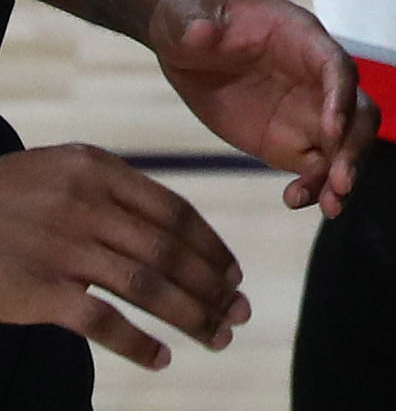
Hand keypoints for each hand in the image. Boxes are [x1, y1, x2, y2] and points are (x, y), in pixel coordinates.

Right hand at [0, 144, 248, 368]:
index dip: (210, 247)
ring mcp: (61, 247)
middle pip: (170, 251)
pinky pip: (101, 320)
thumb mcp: (58, 173)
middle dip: (213, 286)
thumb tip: (175, 232)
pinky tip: (160, 357)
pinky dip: (137, 341)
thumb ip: (112, 192)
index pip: (175, 212)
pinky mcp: (36, 290)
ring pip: (148, 284)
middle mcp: (86, 204)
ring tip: (217, 336)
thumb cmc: (2, 200)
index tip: (234, 274)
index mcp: (98, 169)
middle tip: (239, 313)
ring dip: (191, 314)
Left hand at [149, 0, 371, 213]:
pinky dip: (313, 186)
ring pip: (343, 145)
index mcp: (301, 39)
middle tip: (340, 184)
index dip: (340, 97)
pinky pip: (314, 166)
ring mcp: (305, 111)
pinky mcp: (286, 139)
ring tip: (329, 207)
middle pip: (357, 111)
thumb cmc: (191, 14)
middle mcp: (315, 78)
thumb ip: (195, 22)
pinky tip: (294, 201)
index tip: (331, 130)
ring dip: (343, 174)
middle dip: (354, 147)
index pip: (336, 67)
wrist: (186, 37)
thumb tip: (200, 33)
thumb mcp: (185, 12)